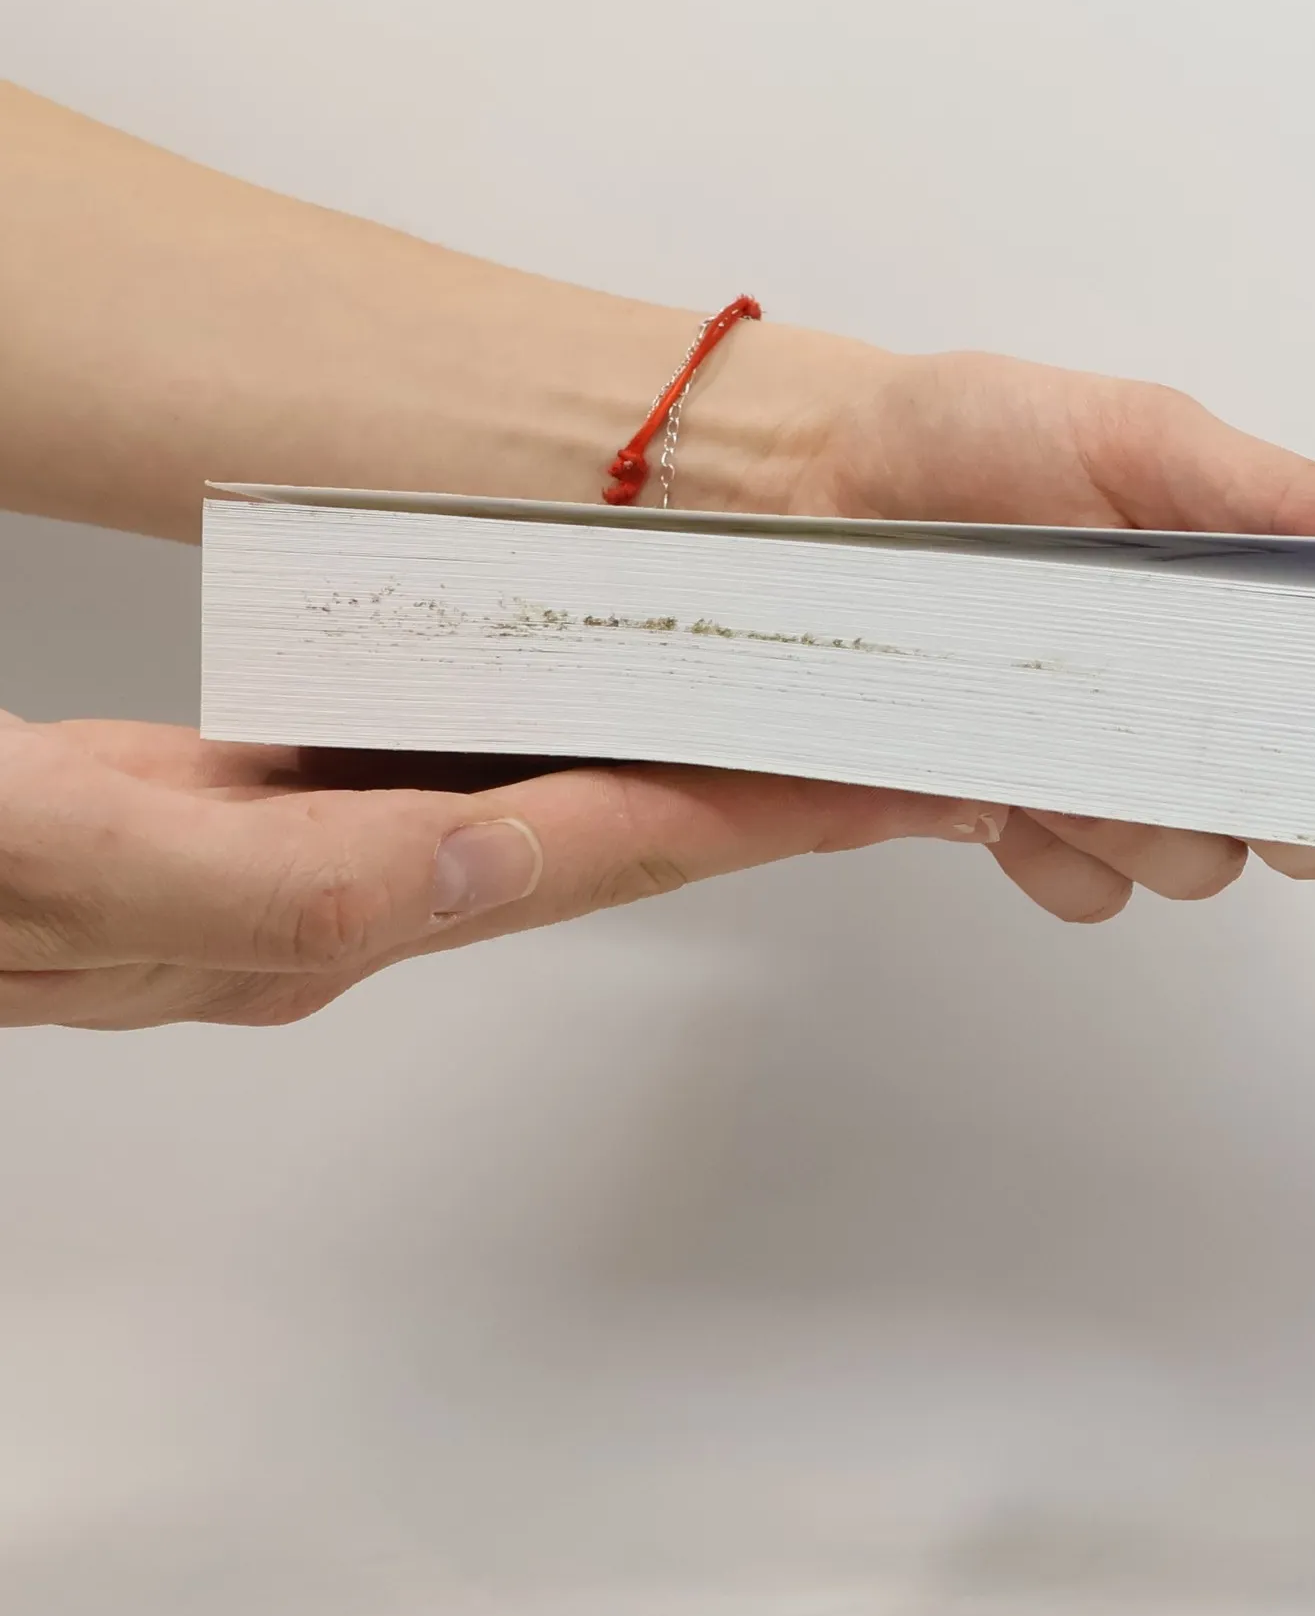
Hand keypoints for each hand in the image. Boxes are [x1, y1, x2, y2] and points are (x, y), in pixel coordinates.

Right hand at [0, 713, 1004, 1029]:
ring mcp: (324, 859)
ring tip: (840, 724)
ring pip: (577, 816)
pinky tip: (648, 705)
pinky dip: (606, 746)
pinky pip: (491, 779)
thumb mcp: (51, 856)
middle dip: (787, 803)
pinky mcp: (281, 813)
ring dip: (719, 776)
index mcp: (319, 911)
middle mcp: (353, 896)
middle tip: (927, 748)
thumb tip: (477, 856)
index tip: (903, 778)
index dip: (769, 814)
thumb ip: (264, 884)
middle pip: (628, 846)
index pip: (605, 850)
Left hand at [677, 333, 1314, 919]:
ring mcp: (1103, 766)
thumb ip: (1284, 497)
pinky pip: (1082, 888)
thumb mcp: (1140, 439)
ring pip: (1187, 864)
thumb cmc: (976, 437)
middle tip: (1181, 730)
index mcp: (1245, 618)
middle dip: (1254, 801)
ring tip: (1068, 734)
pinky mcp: (1015, 812)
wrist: (814, 483)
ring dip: (1144, 823)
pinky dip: (1060, 855)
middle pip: (1287, 824)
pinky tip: (1012, 784)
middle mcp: (1188, 706)